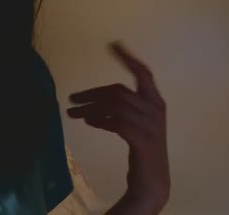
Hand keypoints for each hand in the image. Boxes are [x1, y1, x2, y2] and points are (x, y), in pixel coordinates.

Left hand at [67, 42, 169, 212]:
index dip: (128, 58)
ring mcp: (151, 125)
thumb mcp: (134, 124)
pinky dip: (99, 120)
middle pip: (119, 91)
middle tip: (72, 98)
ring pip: (114, 106)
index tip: (113, 44)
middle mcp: (156, 110)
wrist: (153, 182)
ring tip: (74, 113)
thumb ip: (120, 108)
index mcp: (156, 102)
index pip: (143, 73)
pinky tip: (89, 121)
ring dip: (90, 107)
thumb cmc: (142, 150)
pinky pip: (116, 122)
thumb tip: (90, 101)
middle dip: (92, 93)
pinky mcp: (143, 140)